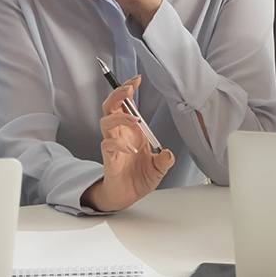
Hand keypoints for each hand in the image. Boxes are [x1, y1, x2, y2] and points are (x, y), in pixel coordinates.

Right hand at [83, 76, 174, 211]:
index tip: (136, 80)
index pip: (126, 104)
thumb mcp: (159, 168)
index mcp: (132, 130)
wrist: (127, 197)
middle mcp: (120, 133)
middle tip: (127, 89)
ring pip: (106, 121)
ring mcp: (112, 144)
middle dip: (117, 95)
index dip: (128, 90)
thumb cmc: (139, 178)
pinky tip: (131, 149)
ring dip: (119, 116)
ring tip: (135, 119)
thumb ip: (165, 160)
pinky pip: (108, 144)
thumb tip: (168, 153)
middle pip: (110, 106)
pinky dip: (119, 143)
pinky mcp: (108, 158)